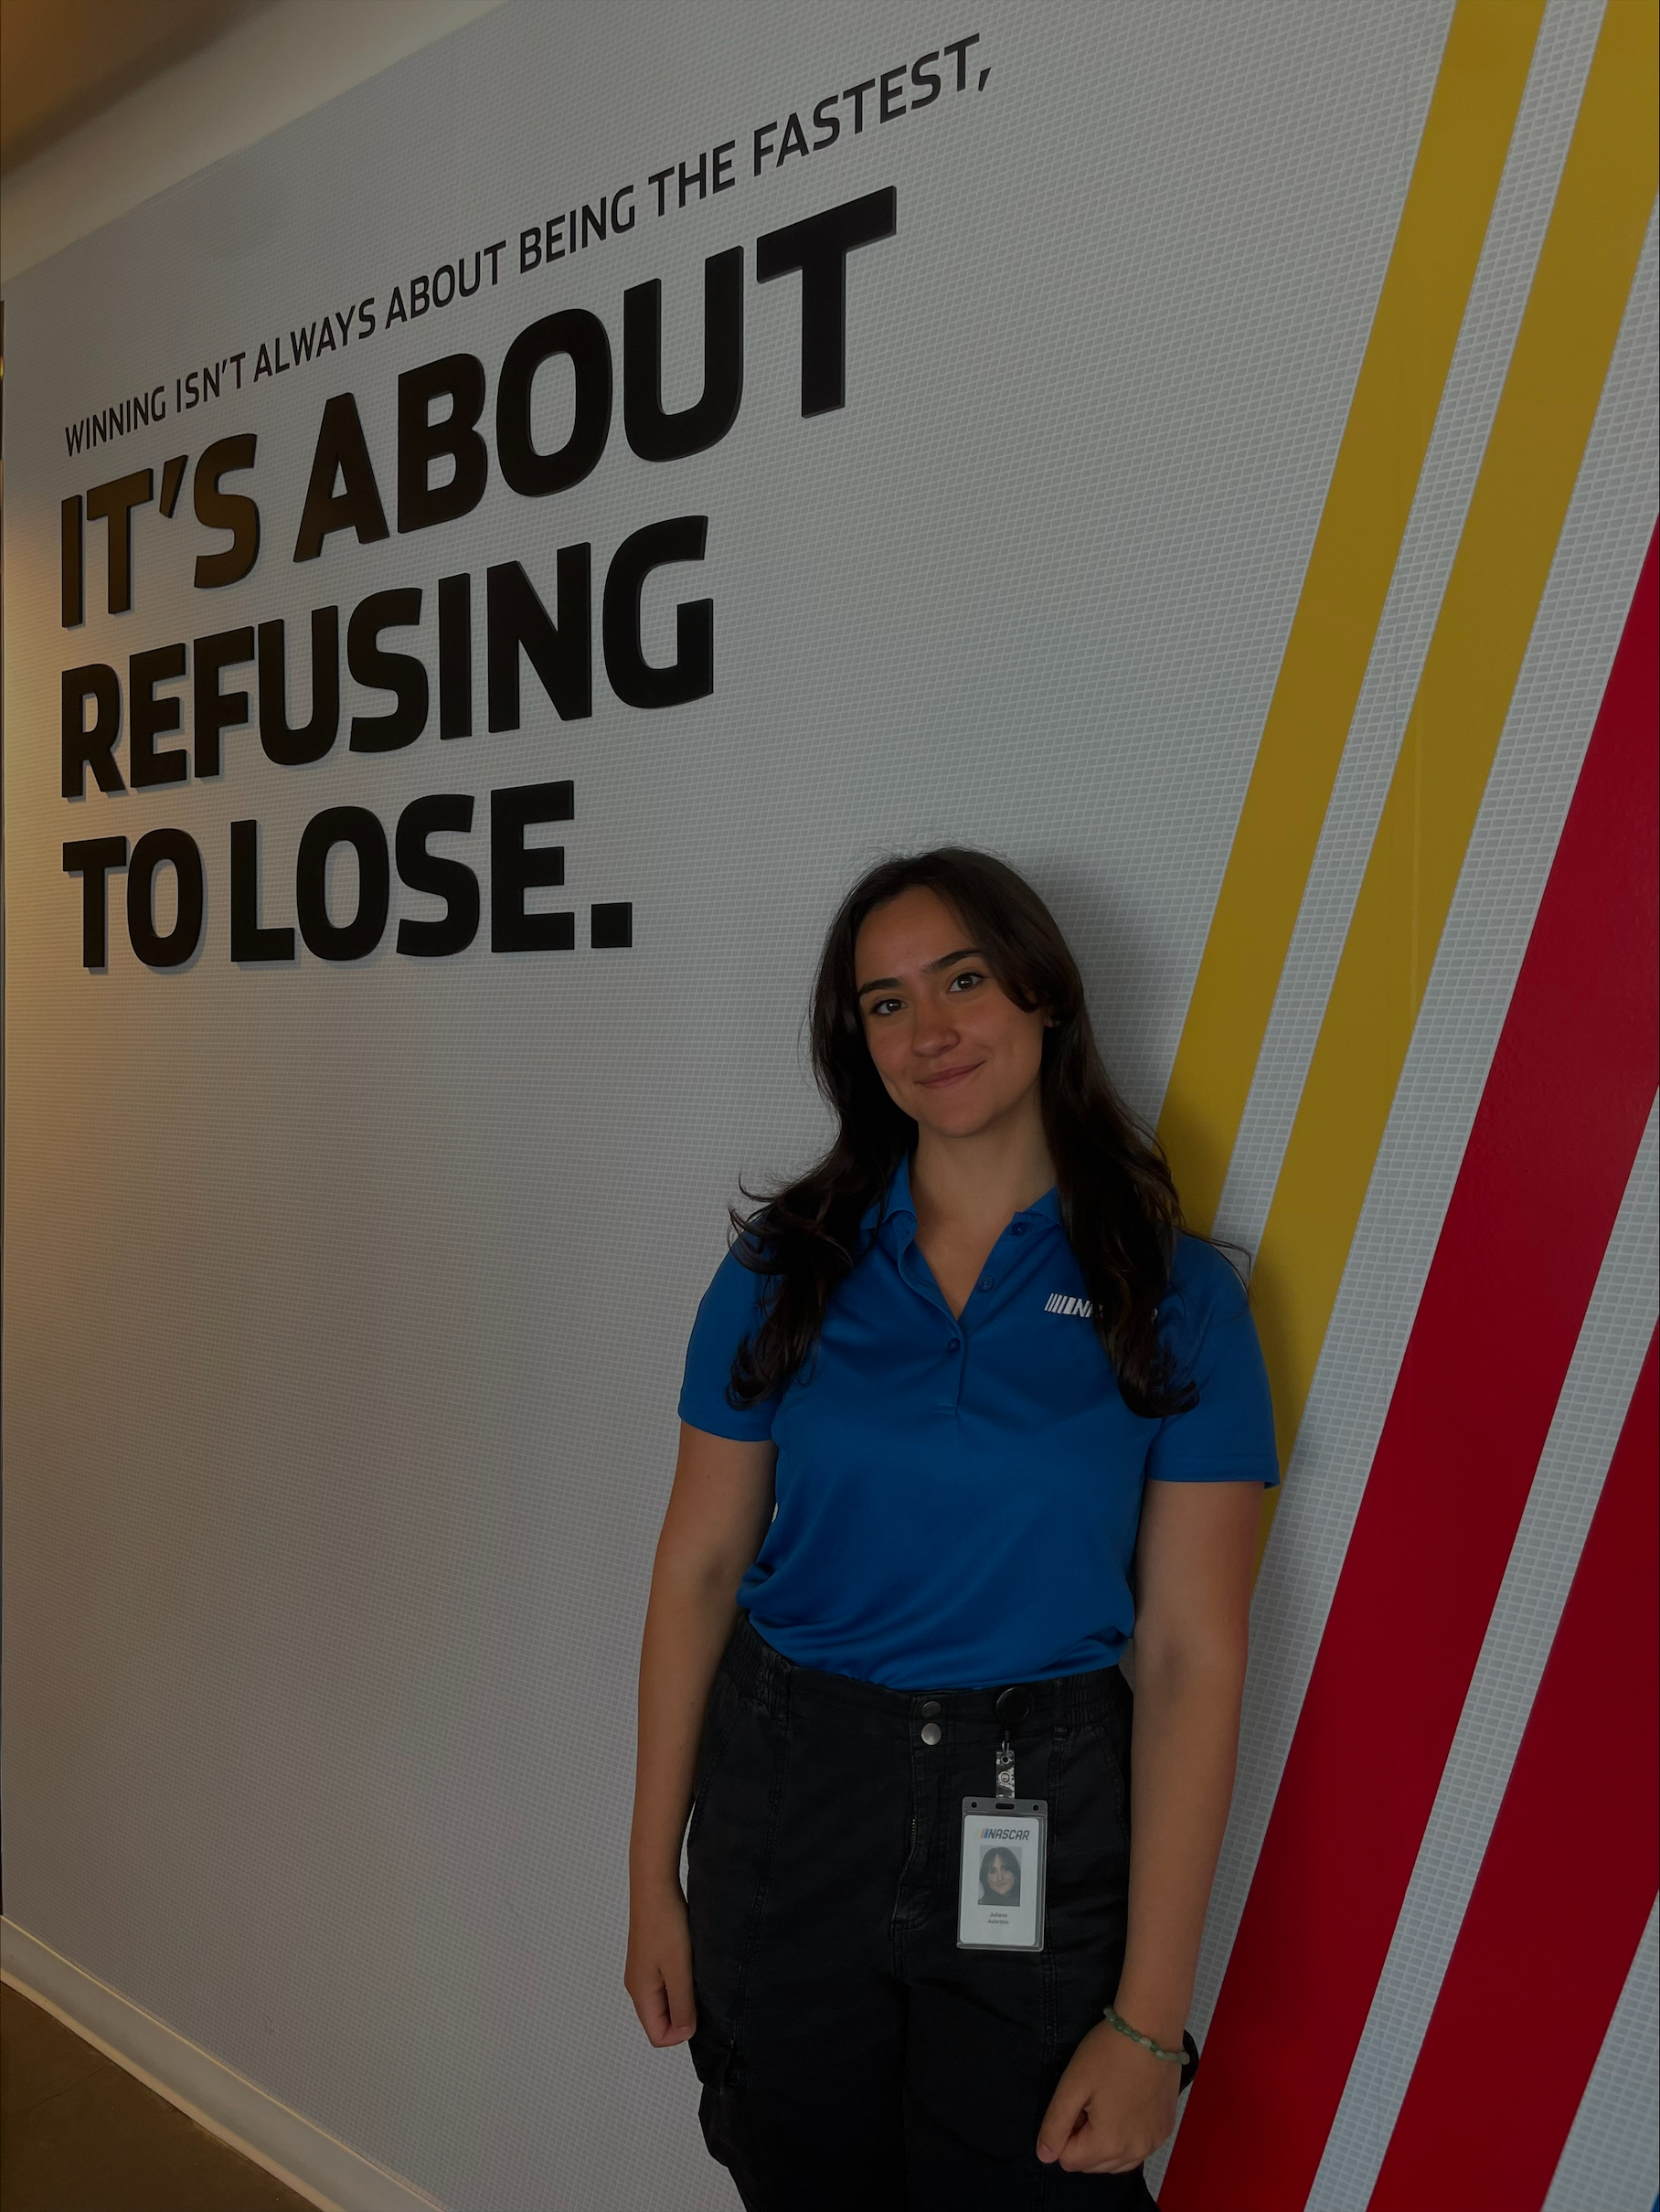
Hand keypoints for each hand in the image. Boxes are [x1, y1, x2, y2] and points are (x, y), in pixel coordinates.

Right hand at [624, 1881, 696, 2046]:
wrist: (655, 1886)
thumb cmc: (664, 1924)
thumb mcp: (678, 1970)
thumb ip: (681, 2004)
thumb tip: (685, 2033)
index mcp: (640, 1993)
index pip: (658, 2036)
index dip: (681, 2032)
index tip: (699, 2009)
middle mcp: (637, 1985)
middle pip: (660, 2020)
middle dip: (683, 2013)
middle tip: (699, 1988)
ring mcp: (643, 1970)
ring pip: (665, 2000)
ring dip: (683, 1994)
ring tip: (695, 1972)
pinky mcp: (650, 1956)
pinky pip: (666, 1982)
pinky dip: (680, 1979)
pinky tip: (690, 1961)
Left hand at [1036, 2018, 1180, 2172]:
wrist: (1151, 2028)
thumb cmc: (1107, 2053)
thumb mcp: (1073, 2084)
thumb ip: (1055, 2124)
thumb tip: (1045, 2156)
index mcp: (1108, 2144)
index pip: (1069, 2161)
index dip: (1065, 2132)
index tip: (1076, 2103)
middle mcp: (1135, 2153)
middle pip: (1093, 2165)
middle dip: (1084, 2139)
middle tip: (1091, 2100)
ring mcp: (1154, 2144)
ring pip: (1116, 2162)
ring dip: (1104, 2142)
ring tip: (1108, 2102)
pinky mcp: (1165, 2131)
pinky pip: (1137, 2150)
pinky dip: (1126, 2138)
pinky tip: (1128, 2107)